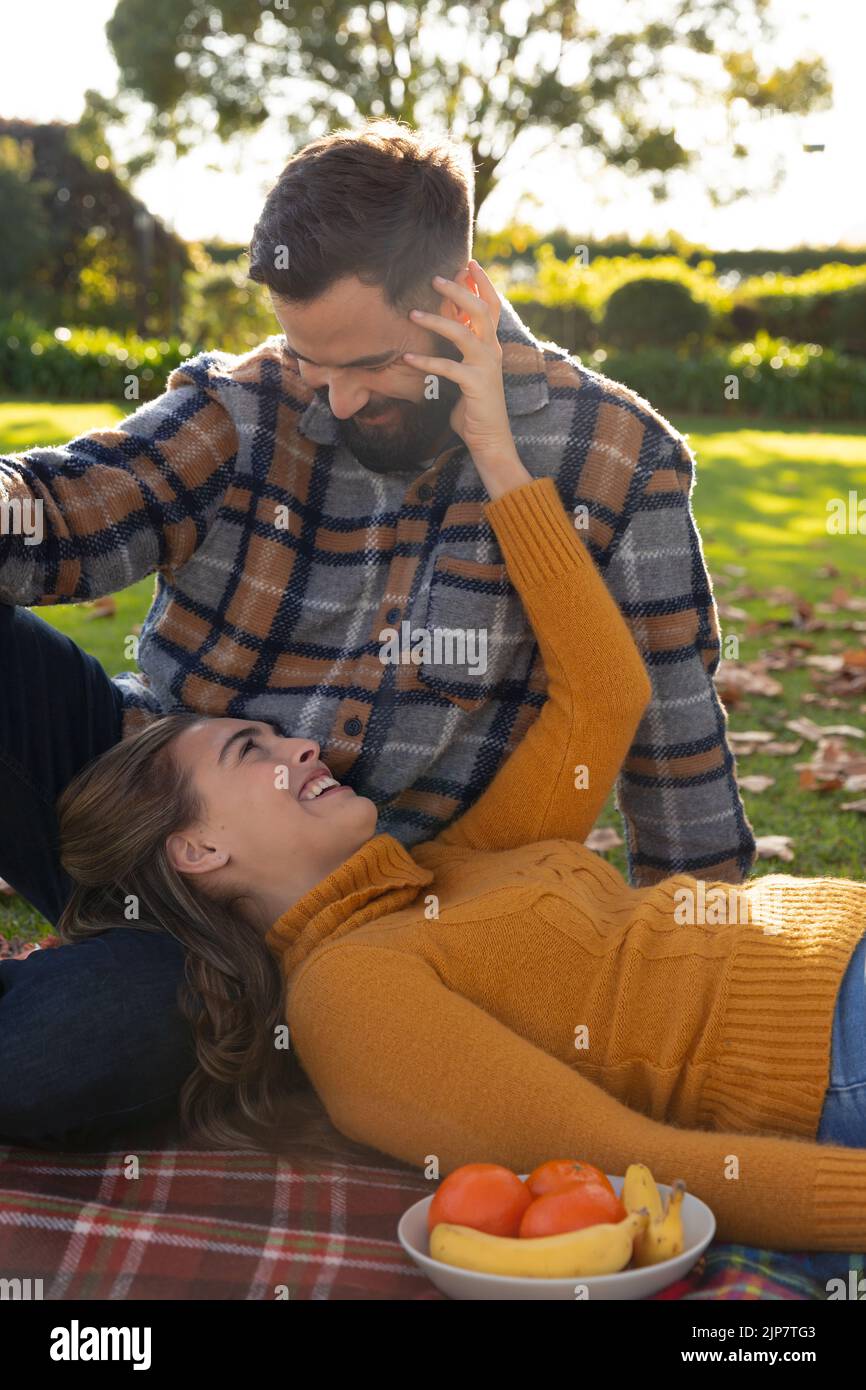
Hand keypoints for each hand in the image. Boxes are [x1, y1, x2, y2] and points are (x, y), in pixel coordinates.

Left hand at [402, 260, 531, 495]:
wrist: (489, 437)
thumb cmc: (473, 404)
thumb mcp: (466, 369)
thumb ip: (459, 347)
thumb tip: (445, 321)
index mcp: (490, 345)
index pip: (490, 306)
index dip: (482, 283)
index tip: (469, 262)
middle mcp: (491, 351)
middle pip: (480, 309)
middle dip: (459, 290)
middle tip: (436, 277)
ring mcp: (485, 366)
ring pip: (464, 332)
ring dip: (438, 320)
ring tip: (413, 314)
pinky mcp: (475, 384)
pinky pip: (449, 368)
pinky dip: (427, 362)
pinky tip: (407, 359)